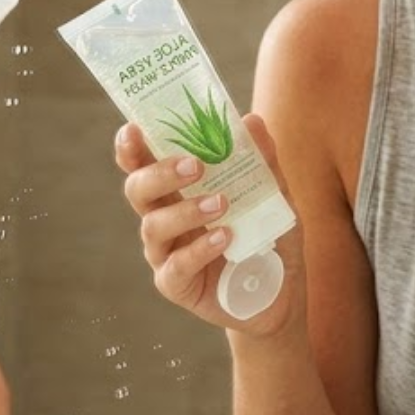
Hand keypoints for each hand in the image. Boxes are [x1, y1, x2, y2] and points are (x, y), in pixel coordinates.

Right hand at [115, 114, 302, 333]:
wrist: (283, 293)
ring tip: (221, 203)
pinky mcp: (176, 285)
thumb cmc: (268, 238)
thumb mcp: (274, 196)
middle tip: (194, 165)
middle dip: (158, 174)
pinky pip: (176, 266)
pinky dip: (198, 248)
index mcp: (177, 192)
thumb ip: (263, 162)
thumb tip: (252, 120)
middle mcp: (164, 219)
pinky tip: (224, 237)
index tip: (133, 129)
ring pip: (153, 227)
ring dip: (185, 211)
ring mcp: (166, 254)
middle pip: (138, 190)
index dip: (131, 148)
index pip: (144, 164)